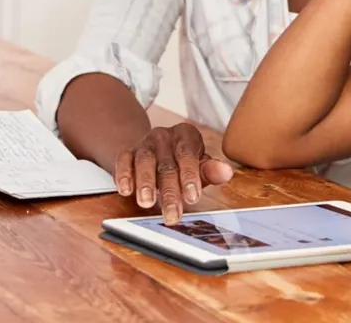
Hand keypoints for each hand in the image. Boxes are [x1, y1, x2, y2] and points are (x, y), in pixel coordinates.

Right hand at [114, 123, 233, 224]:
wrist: (153, 149)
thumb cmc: (181, 161)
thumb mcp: (198, 164)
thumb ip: (209, 170)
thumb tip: (226, 172)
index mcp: (186, 135)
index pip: (188, 156)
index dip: (190, 176)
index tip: (193, 198)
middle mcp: (165, 136)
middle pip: (167, 164)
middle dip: (170, 192)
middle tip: (172, 215)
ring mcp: (145, 143)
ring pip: (144, 161)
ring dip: (145, 183)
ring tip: (147, 203)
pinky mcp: (127, 151)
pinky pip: (123, 160)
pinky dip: (124, 174)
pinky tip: (126, 190)